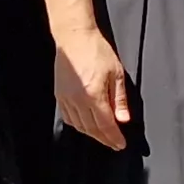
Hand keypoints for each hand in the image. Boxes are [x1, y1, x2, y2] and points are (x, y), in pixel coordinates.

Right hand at [53, 24, 131, 148]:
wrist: (74, 38)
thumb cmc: (96, 51)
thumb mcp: (116, 74)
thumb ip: (119, 99)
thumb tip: (123, 119)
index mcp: (94, 95)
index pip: (106, 125)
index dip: (114, 137)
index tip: (121, 144)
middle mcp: (78, 100)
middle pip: (92, 129)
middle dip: (104, 139)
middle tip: (114, 144)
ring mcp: (66, 99)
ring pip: (79, 126)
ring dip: (92, 134)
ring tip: (102, 136)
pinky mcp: (59, 96)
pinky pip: (68, 118)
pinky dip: (78, 125)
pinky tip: (86, 125)